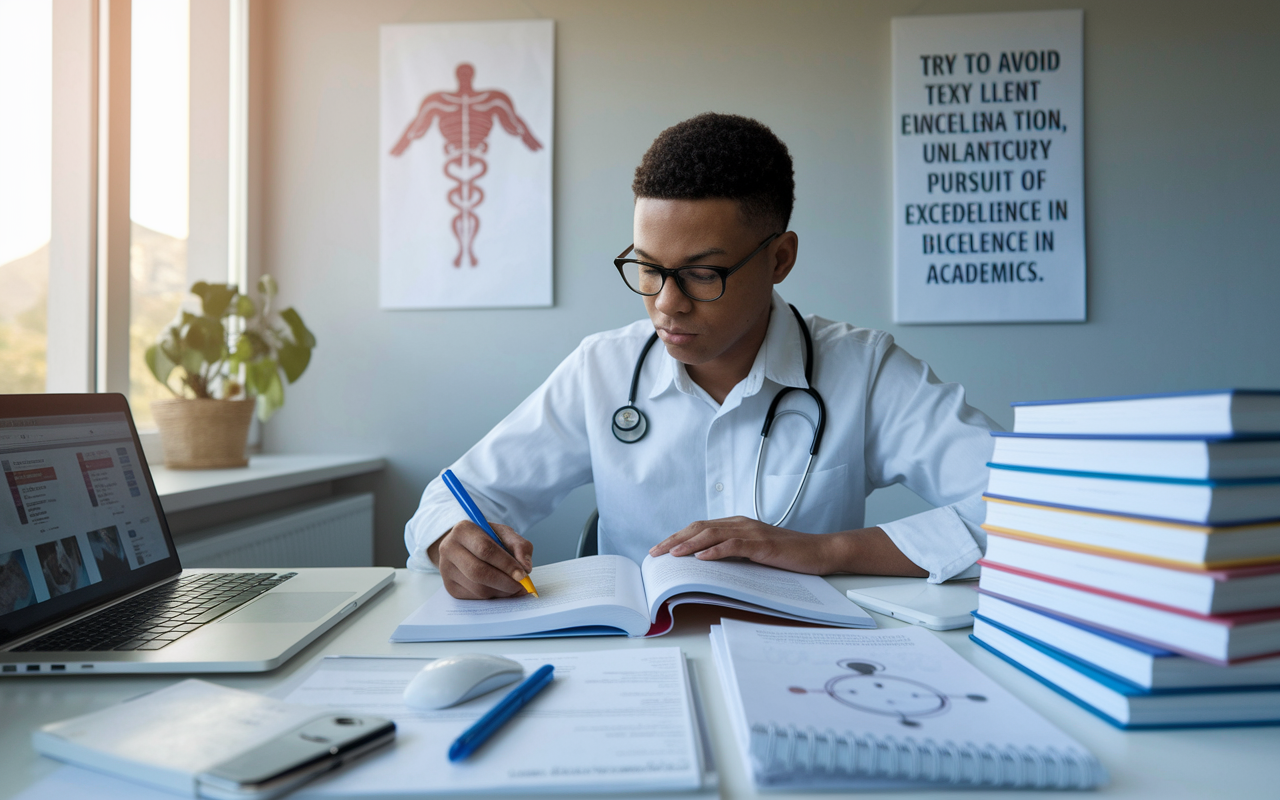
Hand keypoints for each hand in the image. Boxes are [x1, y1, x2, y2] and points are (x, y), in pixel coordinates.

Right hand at [428, 521, 533, 599]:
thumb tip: (526, 568)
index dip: (506, 564)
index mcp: (463, 530)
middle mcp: (449, 548)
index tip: (523, 574)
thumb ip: (519, 546)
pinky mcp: (450, 587)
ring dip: (500, 591)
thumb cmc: (487, 538)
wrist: (465, 546)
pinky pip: (475, 597)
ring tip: (514, 587)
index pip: (485, 549)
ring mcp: (446, 569)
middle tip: (521, 586)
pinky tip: (501, 589)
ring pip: (477, 588)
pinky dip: (493, 596)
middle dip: (504, 582)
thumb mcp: (504, 534)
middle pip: (478, 571)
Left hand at [648, 518, 928, 577]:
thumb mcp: (755, 553)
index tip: (660, 548)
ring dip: (689, 544)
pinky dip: (715, 551)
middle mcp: (741, 524)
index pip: (700, 528)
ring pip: (712, 534)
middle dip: (675, 539)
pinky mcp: (762, 544)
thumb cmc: (788, 554)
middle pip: (700, 528)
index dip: (678, 536)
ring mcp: (752, 532)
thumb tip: (706, 564)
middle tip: (656, 552)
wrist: (819, 551)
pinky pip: (734, 546)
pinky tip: (701, 558)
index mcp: (737, 524)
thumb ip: (734, 553)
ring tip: (672, 554)